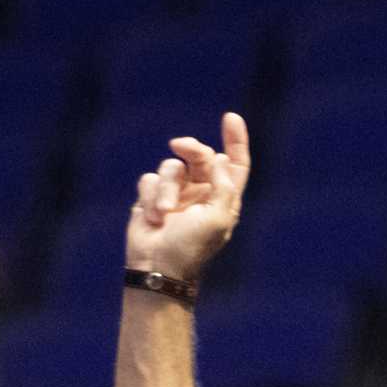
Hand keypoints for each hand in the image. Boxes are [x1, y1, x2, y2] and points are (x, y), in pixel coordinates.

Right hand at [124, 112, 251, 281]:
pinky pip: (150, 179)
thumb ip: (223, 184)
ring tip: (164, 213)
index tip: (230, 118)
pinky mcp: (152, 197)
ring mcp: (176, 195)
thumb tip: (218, 157)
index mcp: (223, 198)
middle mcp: (201, 193)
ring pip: (172, 167)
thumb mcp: (217, 217)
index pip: (235, 164)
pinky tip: (152, 217)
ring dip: (166, 188)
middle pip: (200, 156)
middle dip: (191, 148)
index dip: (236, 141)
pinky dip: (150, 195)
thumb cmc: (191, 248)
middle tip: (180, 145)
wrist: (157, 269)